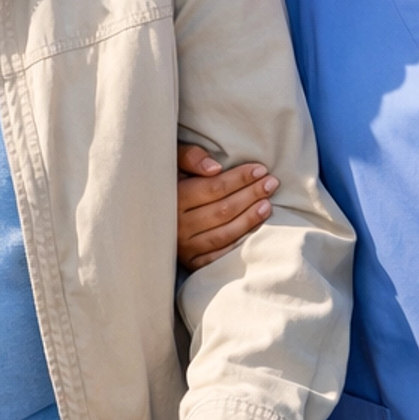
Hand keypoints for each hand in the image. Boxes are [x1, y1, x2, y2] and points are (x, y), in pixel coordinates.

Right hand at [177, 143, 276, 272]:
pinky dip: (240, 242)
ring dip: (250, 218)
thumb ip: (190, 157)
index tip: (260, 169)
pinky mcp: (192, 262)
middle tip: (271, 183)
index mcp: (172, 198)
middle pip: (223, 210)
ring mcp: (184, 247)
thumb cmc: (168, 181)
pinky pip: (220, 255)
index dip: (240, 178)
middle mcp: (177, 225)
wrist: (146, 216)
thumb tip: (215, 168)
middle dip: (251, 195)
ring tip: (268, 204)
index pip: (214, 188)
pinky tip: (255, 229)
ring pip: (225, 233)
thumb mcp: (171, 161)